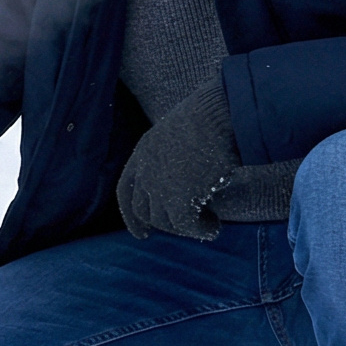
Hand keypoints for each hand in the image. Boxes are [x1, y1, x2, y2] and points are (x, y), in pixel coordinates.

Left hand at [116, 78, 239, 240]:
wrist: (218, 115)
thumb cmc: (213, 114)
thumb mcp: (186, 130)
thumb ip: (183, 153)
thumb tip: (197, 170)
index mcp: (145, 149)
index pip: (127, 188)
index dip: (130, 211)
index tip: (139, 230)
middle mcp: (146, 170)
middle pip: (142, 209)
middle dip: (156, 225)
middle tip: (177, 231)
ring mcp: (159, 188)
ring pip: (164, 221)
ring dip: (186, 228)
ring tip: (210, 223)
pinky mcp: (178, 201)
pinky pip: (186, 227)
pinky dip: (201, 231)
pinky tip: (214, 228)